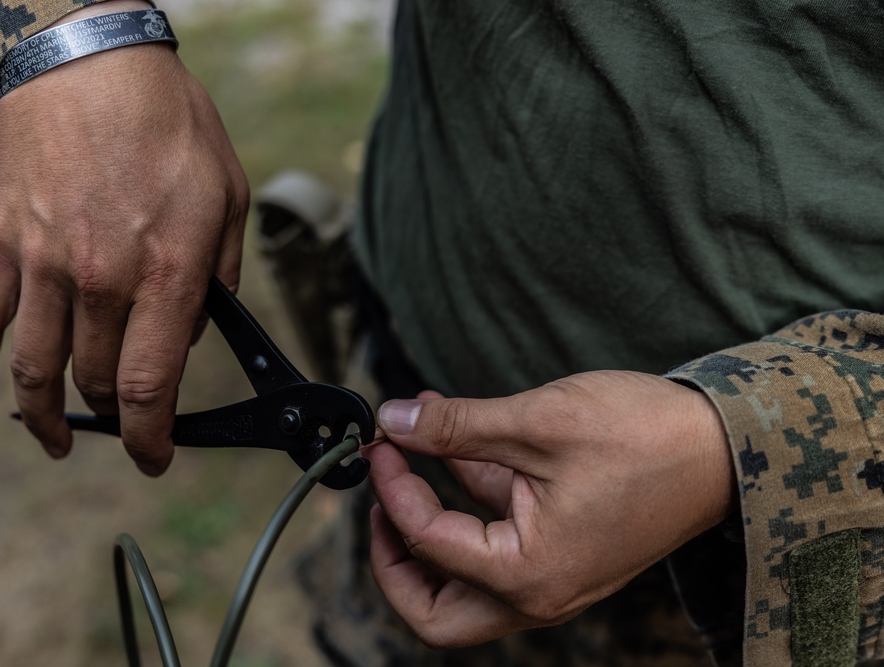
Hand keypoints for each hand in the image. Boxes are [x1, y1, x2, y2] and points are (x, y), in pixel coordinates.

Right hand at [0, 1, 248, 473]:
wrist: (90, 58)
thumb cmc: (170, 122)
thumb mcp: (228, 193)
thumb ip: (222, 272)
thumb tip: (202, 327)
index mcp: (168, 269)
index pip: (150, 383)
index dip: (151, 436)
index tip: (154, 457)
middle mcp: (103, 276)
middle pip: (94, 380)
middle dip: (111, 418)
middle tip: (122, 429)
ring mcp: (44, 261)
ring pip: (35, 365)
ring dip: (42, 414)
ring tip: (55, 440)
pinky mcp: (2, 240)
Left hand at [364, 371, 734, 647]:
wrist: (725, 446)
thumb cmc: (646, 439)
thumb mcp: (538, 422)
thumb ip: (456, 428)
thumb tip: (395, 420)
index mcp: (529, 576)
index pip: (426, 542)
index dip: (393, 487)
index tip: (382, 443)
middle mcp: (538, 593)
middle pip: (435, 609)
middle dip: (393, 557)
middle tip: (380, 499)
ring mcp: (552, 577)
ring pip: (464, 580)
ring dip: (432, 520)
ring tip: (416, 445)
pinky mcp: (562, 552)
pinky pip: (500, 541)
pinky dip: (472, 499)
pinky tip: (461, 439)